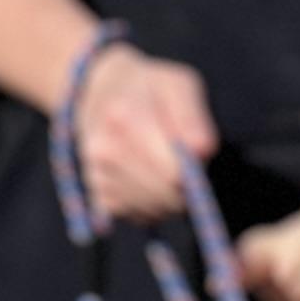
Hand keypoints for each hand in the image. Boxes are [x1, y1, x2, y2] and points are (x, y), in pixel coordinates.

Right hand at [67, 43, 218, 223]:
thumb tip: (202, 152)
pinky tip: (149, 180)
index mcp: (126, 118)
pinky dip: (153, 205)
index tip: (195, 158)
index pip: (174, 172)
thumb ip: (192, 115)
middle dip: (185, 187)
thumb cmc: (148, 88)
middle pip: (166, 195)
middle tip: (184, 165)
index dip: (194, 173)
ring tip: (165, 168)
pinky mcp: (98, 196)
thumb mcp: (177, 84)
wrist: (97, 92)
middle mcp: (106, 150)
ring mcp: (98, 175)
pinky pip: (140, 216)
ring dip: (170, 198)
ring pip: (155, 210)